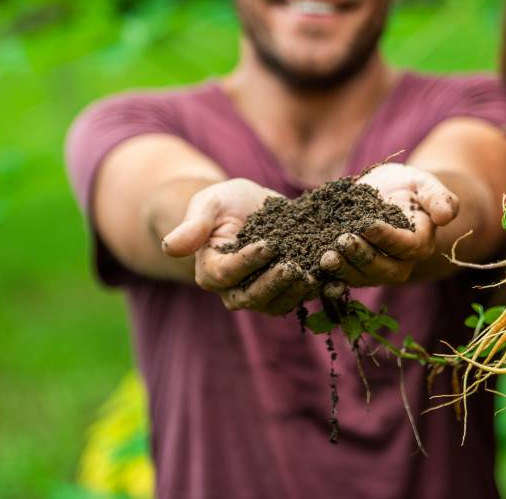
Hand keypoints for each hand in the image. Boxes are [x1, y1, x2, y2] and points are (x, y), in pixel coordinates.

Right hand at [161, 178, 316, 314]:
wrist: (249, 207)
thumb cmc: (223, 203)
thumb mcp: (208, 204)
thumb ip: (193, 226)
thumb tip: (170, 246)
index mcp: (211, 271)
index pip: (227, 273)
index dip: (247, 261)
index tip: (268, 244)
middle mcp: (235, 289)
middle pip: (252, 296)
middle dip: (274, 283)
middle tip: (294, 266)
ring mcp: (263, 293)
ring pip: (278, 302)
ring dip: (298, 291)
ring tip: (317, 274)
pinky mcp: (288, 289)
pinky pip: (302, 296)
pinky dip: (319, 289)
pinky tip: (336, 279)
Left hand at [320, 163, 458, 285]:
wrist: (387, 193)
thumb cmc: (409, 186)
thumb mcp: (425, 183)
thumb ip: (439, 197)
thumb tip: (446, 216)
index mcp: (419, 243)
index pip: (405, 246)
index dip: (387, 238)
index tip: (367, 224)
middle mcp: (399, 263)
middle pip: (383, 269)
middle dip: (362, 257)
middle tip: (342, 241)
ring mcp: (375, 269)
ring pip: (361, 277)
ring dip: (343, 270)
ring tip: (326, 257)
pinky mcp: (353, 269)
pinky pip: (342, 280)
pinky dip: (328, 281)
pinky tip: (314, 275)